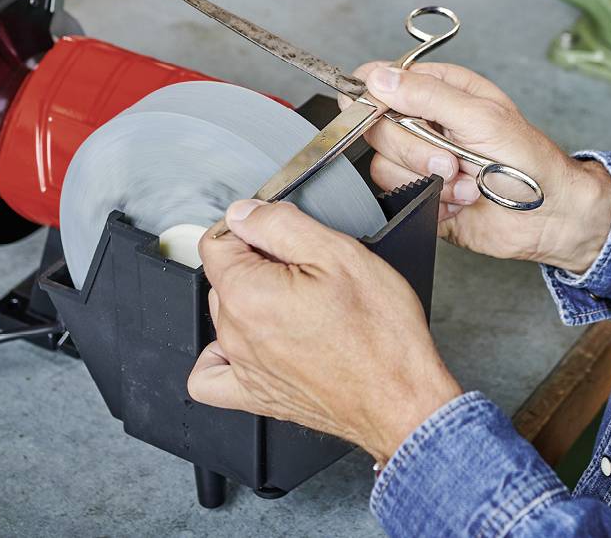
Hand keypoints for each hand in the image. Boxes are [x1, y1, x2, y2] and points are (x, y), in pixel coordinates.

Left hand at [187, 199, 461, 462]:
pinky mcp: (254, 396)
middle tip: (306, 268)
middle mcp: (235, 332)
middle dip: (256, 262)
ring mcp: (242, 367)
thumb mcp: (339, 253)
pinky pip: (210, 374)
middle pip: (224, 276)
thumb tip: (244, 213)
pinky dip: (220, 354)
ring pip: (225, 314)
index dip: (253, 228)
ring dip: (252, 299)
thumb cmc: (380, 334)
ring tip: (299, 302)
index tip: (281, 235)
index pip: (217, 241)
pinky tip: (250, 340)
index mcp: (247, 293)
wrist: (400, 398)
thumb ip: (280, 224)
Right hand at [345, 62, 610, 272]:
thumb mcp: (482, 117)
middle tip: (453, 157)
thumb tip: (379, 78)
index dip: (371, 97)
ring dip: (430, 178)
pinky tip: (461, 198)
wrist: (548, 215)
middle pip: (376, 127)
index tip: (383, 113)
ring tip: (467, 180)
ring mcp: (420, 159)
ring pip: (383, 165)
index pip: (379, 80)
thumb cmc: (530, 160)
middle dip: (415, 149)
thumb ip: (428, 96)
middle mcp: (424, 121)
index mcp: (439, 90)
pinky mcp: (420, 193)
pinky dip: (432, 200)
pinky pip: (398, 195)